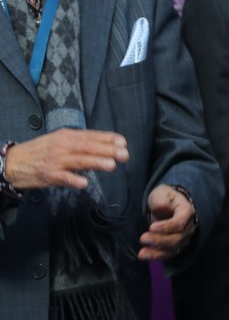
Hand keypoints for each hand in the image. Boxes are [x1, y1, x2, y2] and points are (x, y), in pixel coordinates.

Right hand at [4, 129, 127, 190]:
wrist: (13, 162)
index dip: (108, 139)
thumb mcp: (59, 140)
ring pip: (78, 161)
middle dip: (108, 150)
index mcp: (66, 136)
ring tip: (112, 166)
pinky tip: (84, 183)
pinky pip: (62, 178)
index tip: (123, 142)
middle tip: (124, 154)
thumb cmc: (40, 151)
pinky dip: (73, 180)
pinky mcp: (47, 175)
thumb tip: (103, 146)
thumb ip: (79, 143)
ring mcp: (55, 161)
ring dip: (96, 163)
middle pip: (88, 147)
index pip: (91, 136)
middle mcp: (62, 146)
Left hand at [139, 184, 196, 260]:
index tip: (151, 227)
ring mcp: (184, 237)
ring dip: (157, 251)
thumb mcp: (161, 193)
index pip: (180, 222)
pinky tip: (144, 256)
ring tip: (141, 252)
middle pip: (177, 238)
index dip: (167, 227)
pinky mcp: (176, 245)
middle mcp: (189, 226)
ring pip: (173, 248)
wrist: (167, 205)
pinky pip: (169, 254)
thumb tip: (161, 207)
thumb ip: (161, 200)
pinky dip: (157, 256)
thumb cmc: (165, 198)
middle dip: (159, 240)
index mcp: (187, 211)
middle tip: (143, 238)